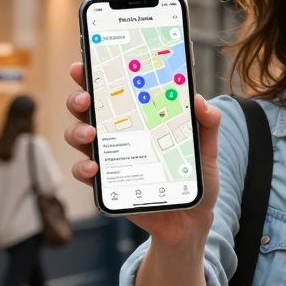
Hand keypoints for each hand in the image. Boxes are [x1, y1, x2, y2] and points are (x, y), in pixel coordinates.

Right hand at [63, 62, 222, 247]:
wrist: (190, 220)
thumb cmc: (194, 178)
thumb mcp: (207, 149)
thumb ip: (208, 124)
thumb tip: (200, 100)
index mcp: (139, 117)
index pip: (113, 90)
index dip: (94, 75)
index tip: (84, 65)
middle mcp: (118, 134)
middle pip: (87, 109)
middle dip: (79, 98)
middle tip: (85, 98)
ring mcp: (110, 158)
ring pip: (79, 137)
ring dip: (77, 131)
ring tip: (90, 133)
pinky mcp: (106, 184)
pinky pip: (85, 172)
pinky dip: (83, 166)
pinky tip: (94, 166)